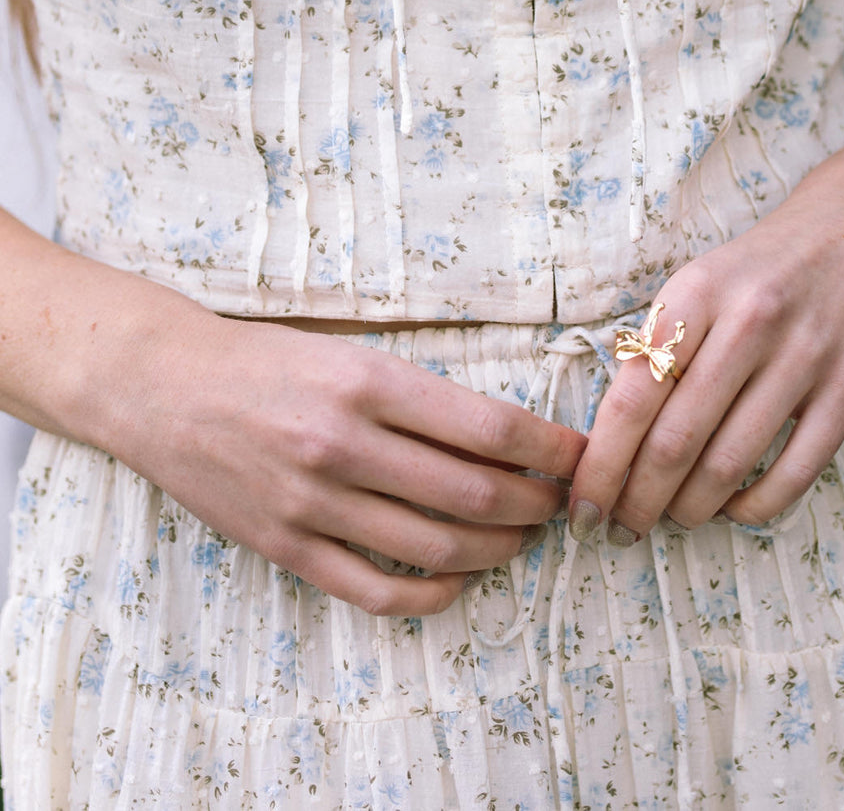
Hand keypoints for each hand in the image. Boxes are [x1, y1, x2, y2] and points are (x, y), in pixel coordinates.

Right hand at [115, 313, 585, 616]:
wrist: (166, 386)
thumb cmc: (268, 359)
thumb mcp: (351, 351)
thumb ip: (419, 392)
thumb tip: (505, 433)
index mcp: (368, 382)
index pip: (487, 426)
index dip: (548, 448)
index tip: (576, 454)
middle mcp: (343, 444)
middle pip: (473, 492)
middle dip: (535, 502)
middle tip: (558, 500)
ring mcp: (312, 503)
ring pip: (436, 547)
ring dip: (497, 547)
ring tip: (522, 536)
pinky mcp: (286, 546)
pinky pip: (376, 589)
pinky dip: (433, 593)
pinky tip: (460, 578)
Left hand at [566, 157, 843, 542]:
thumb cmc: (767, 265)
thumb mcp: (702, 278)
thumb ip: (660, 343)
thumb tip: (609, 434)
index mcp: (696, 293)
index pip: (631, 400)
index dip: (600, 468)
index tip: (583, 508)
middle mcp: (748, 323)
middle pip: (674, 444)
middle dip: (637, 502)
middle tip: (621, 528)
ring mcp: (805, 358)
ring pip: (728, 466)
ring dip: (690, 510)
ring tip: (672, 519)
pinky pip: (794, 473)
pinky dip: (755, 507)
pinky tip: (734, 508)